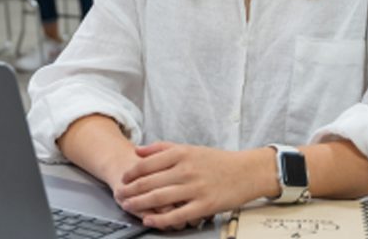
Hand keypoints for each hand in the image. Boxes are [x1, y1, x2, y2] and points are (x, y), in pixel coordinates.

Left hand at [113, 142, 273, 229]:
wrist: (247, 172)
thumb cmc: (217, 161)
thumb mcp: (189, 148)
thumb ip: (163, 148)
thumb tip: (138, 150)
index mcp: (181, 154)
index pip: (148, 163)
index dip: (132, 173)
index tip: (123, 179)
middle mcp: (186, 170)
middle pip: (150, 182)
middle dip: (131, 190)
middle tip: (120, 195)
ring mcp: (195, 188)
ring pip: (160, 198)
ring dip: (140, 204)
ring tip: (128, 206)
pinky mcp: (205, 205)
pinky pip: (178, 214)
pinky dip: (161, 219)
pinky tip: (150, 220)